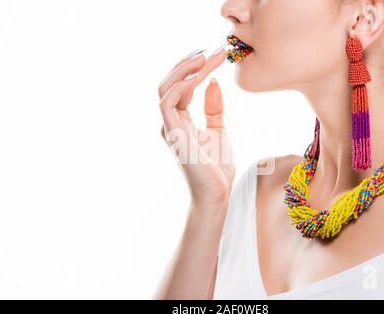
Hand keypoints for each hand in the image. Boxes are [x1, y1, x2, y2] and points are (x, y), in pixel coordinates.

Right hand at [158, 47, 235, 205]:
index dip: (197, 68)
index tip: (217, 55)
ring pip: (166, 88)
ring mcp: (169, 127)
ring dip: (185, 69)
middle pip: (170, 82)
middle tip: (211, 50)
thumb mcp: (218, 130)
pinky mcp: (173, 133)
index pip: (182, 86)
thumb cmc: (216, 167)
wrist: (217, 193)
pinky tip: (200, 74)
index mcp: (180, 120)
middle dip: (189, 63)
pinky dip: (181, 84)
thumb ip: (213, 107)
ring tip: (205, 56)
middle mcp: (170, 121)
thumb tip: (213, 82)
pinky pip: (168, 101)